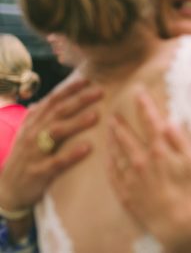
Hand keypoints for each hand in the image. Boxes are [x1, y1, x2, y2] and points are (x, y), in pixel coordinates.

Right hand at [0, 77, 101, 211]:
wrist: (7, 190)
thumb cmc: (26, 158)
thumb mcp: (30, 134)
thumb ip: (42, 116)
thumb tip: (51, 96)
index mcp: (34, 123)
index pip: (52, 101)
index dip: (69, 89)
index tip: (88, 79)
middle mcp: (33, 134)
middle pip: (58, 112)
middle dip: (79, 100)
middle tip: (100, 91)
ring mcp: (34, 153)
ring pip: (56, 133)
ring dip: (76, 123)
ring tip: (96, 115)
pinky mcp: (38, 172)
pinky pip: (56, 162)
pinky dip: (71, 154)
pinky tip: (88, 148)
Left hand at [107, 89, 190, 252]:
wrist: (176, 220)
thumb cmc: (190, 189)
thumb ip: (181, 139)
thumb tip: (169, 122)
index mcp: (159, 150)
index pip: (150, 122)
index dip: (144, 106)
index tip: (138, 93)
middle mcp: (141, 160)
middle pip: (127, 136)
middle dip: (121, 122)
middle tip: (113, 112)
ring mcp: (130, 177)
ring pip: (116, 153)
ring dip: (111, 139)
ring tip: (108, 130)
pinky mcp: (125, 193)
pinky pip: (112, 174)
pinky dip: (108, 162)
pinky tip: (106, 156)